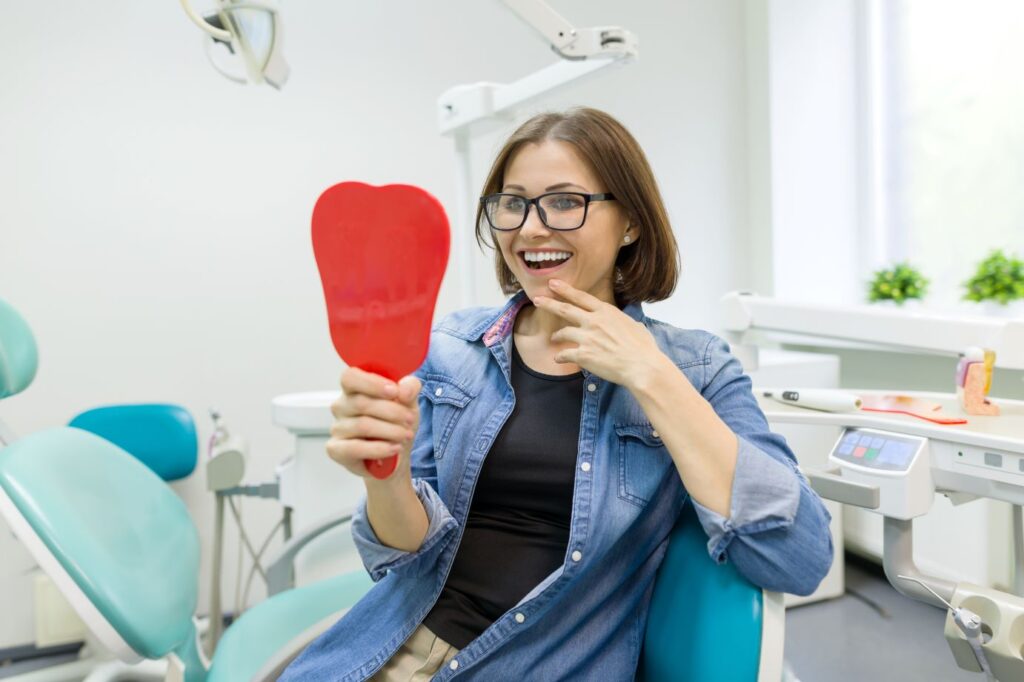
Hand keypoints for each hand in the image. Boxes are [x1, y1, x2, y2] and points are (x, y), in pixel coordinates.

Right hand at [327, 367, 420, 482]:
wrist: (395, 453)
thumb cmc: (396, 422)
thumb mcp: (409, 401)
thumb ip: (410, 388)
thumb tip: (403, 390)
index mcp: (354, 388)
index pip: (350, 377)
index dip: (371, 384)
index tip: (394, 391)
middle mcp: (341, 406)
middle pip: (361, 403)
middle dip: (392, 411)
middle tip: (409, 419)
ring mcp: (337, 428)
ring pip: (362, 425)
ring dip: (390, 431)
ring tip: (405, 435)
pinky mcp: (336, 449)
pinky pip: (355, 448)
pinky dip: (379, 449)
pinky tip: (394, 448)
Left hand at [533, 279, 669, 390]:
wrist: (642, 366)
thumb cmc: (643, 348)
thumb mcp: (635, 326)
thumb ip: (624, 322)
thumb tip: (628, 324)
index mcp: (606, 312)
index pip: (581, 297)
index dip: (565, 290)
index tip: (553, 283)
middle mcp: (594, 321)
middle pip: (565, 309)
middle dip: (549, 303)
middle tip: (537, 299)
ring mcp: (587, 338)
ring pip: (563, 333)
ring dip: (556, 336)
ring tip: (554, 338)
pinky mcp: (583, 355)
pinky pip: (565, 354)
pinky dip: (560, 357)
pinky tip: (558, 359)